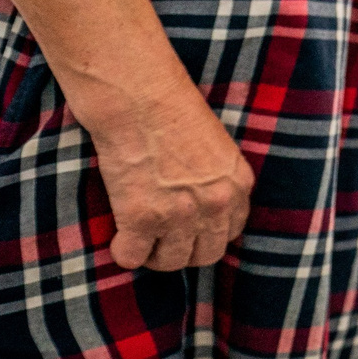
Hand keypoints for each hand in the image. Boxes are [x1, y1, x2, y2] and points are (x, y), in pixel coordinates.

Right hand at [90, 86, 255, 270]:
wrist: (138, 96)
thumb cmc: (170, 108)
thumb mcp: (214, 145)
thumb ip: (215, 178)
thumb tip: (201, 203)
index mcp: (238, 183)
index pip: (232, 230)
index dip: (207, 233)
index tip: (189, 230)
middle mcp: (216, 204)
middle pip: (207, 254)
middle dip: (184, 251)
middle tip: (161, 239)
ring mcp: (181, 215)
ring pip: (172, 262)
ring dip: (154, 255)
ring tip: (139, 238)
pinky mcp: (142, 218)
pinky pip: (133, 257)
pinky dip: (124, 252)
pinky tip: (119, 237)